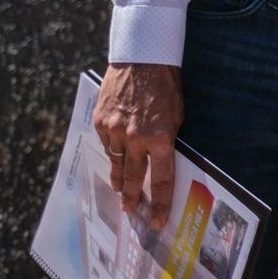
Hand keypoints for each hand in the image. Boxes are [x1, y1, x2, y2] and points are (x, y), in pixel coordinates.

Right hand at [93, 63, 183, 230]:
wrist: (141, 58)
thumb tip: (162, 162)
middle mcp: (135, 138)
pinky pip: (105, 143)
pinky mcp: (100, 120)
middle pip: (133, 177)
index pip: (161, 179)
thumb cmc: (166, 86)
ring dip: (118, 178)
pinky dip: (111, 149)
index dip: (159, 203)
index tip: (157, 220)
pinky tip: (114, 153)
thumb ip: (168, 140)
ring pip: (115, 162)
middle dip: (133, 196)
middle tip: (131, 210)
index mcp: (160, 137)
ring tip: (119, 189)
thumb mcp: (177, 115)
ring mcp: (114, 129)